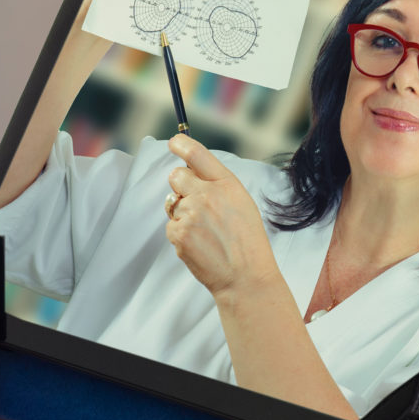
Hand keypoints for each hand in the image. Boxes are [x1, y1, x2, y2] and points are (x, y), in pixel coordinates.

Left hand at [163, 134, 278, 297]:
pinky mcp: (178, 233)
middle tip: (196, 203)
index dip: (181, 144)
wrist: (245, 277)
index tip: (173, 142)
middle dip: (181, 185)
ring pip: (173, 203)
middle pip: (176, 175)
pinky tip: (199, 243)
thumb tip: (192, 170)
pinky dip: (181, 233)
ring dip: (183, 213)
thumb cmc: (247, 241)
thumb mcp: (242, 203)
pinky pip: (171, 225)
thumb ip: (218, 185)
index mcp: (227, 184)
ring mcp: (190, 214)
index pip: (197, 154)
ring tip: (205, 231)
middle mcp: (207, 195)